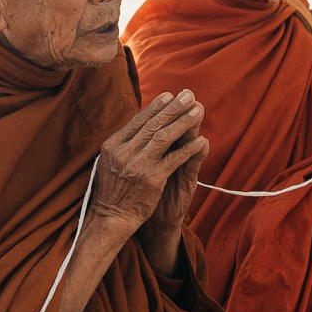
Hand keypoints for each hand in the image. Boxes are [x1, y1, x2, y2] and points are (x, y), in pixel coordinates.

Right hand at [90, 91, 209, 245]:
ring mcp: (138, 164)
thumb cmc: (114, 188)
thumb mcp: (111, 160)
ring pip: (165, 137)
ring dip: (184, 122)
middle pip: (153, 124)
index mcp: (113, 144)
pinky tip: (201, 140)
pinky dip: (189, 149)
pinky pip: (175, 159)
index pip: (138, 120)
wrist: (111, 217)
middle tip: (189, 95)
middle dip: (174, 108)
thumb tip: (142, 121)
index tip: (170, 95)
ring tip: (198, 111)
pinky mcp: (152, 178)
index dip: (156, 107)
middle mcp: (124, 152)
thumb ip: (125, 142)